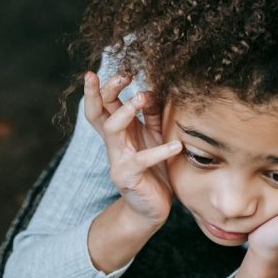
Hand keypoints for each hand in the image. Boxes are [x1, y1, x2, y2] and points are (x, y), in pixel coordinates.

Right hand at [84, 72, 178, 229]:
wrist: (151, 208)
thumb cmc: (154, 170)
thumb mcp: (155, 138)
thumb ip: (153, 116)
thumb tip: (154, 90)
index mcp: (120, 131)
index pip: (103, 104)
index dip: (101, 87)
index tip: (113, 69)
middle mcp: (114, 143)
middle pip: (99, 111)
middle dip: (106, 90)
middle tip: (123, 76)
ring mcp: (117, 159)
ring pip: (112, 129)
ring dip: (127, 111)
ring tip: (143, 98)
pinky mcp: (128, 176)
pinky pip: (141, 160)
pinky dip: (160, 151)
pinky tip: (177, 146)